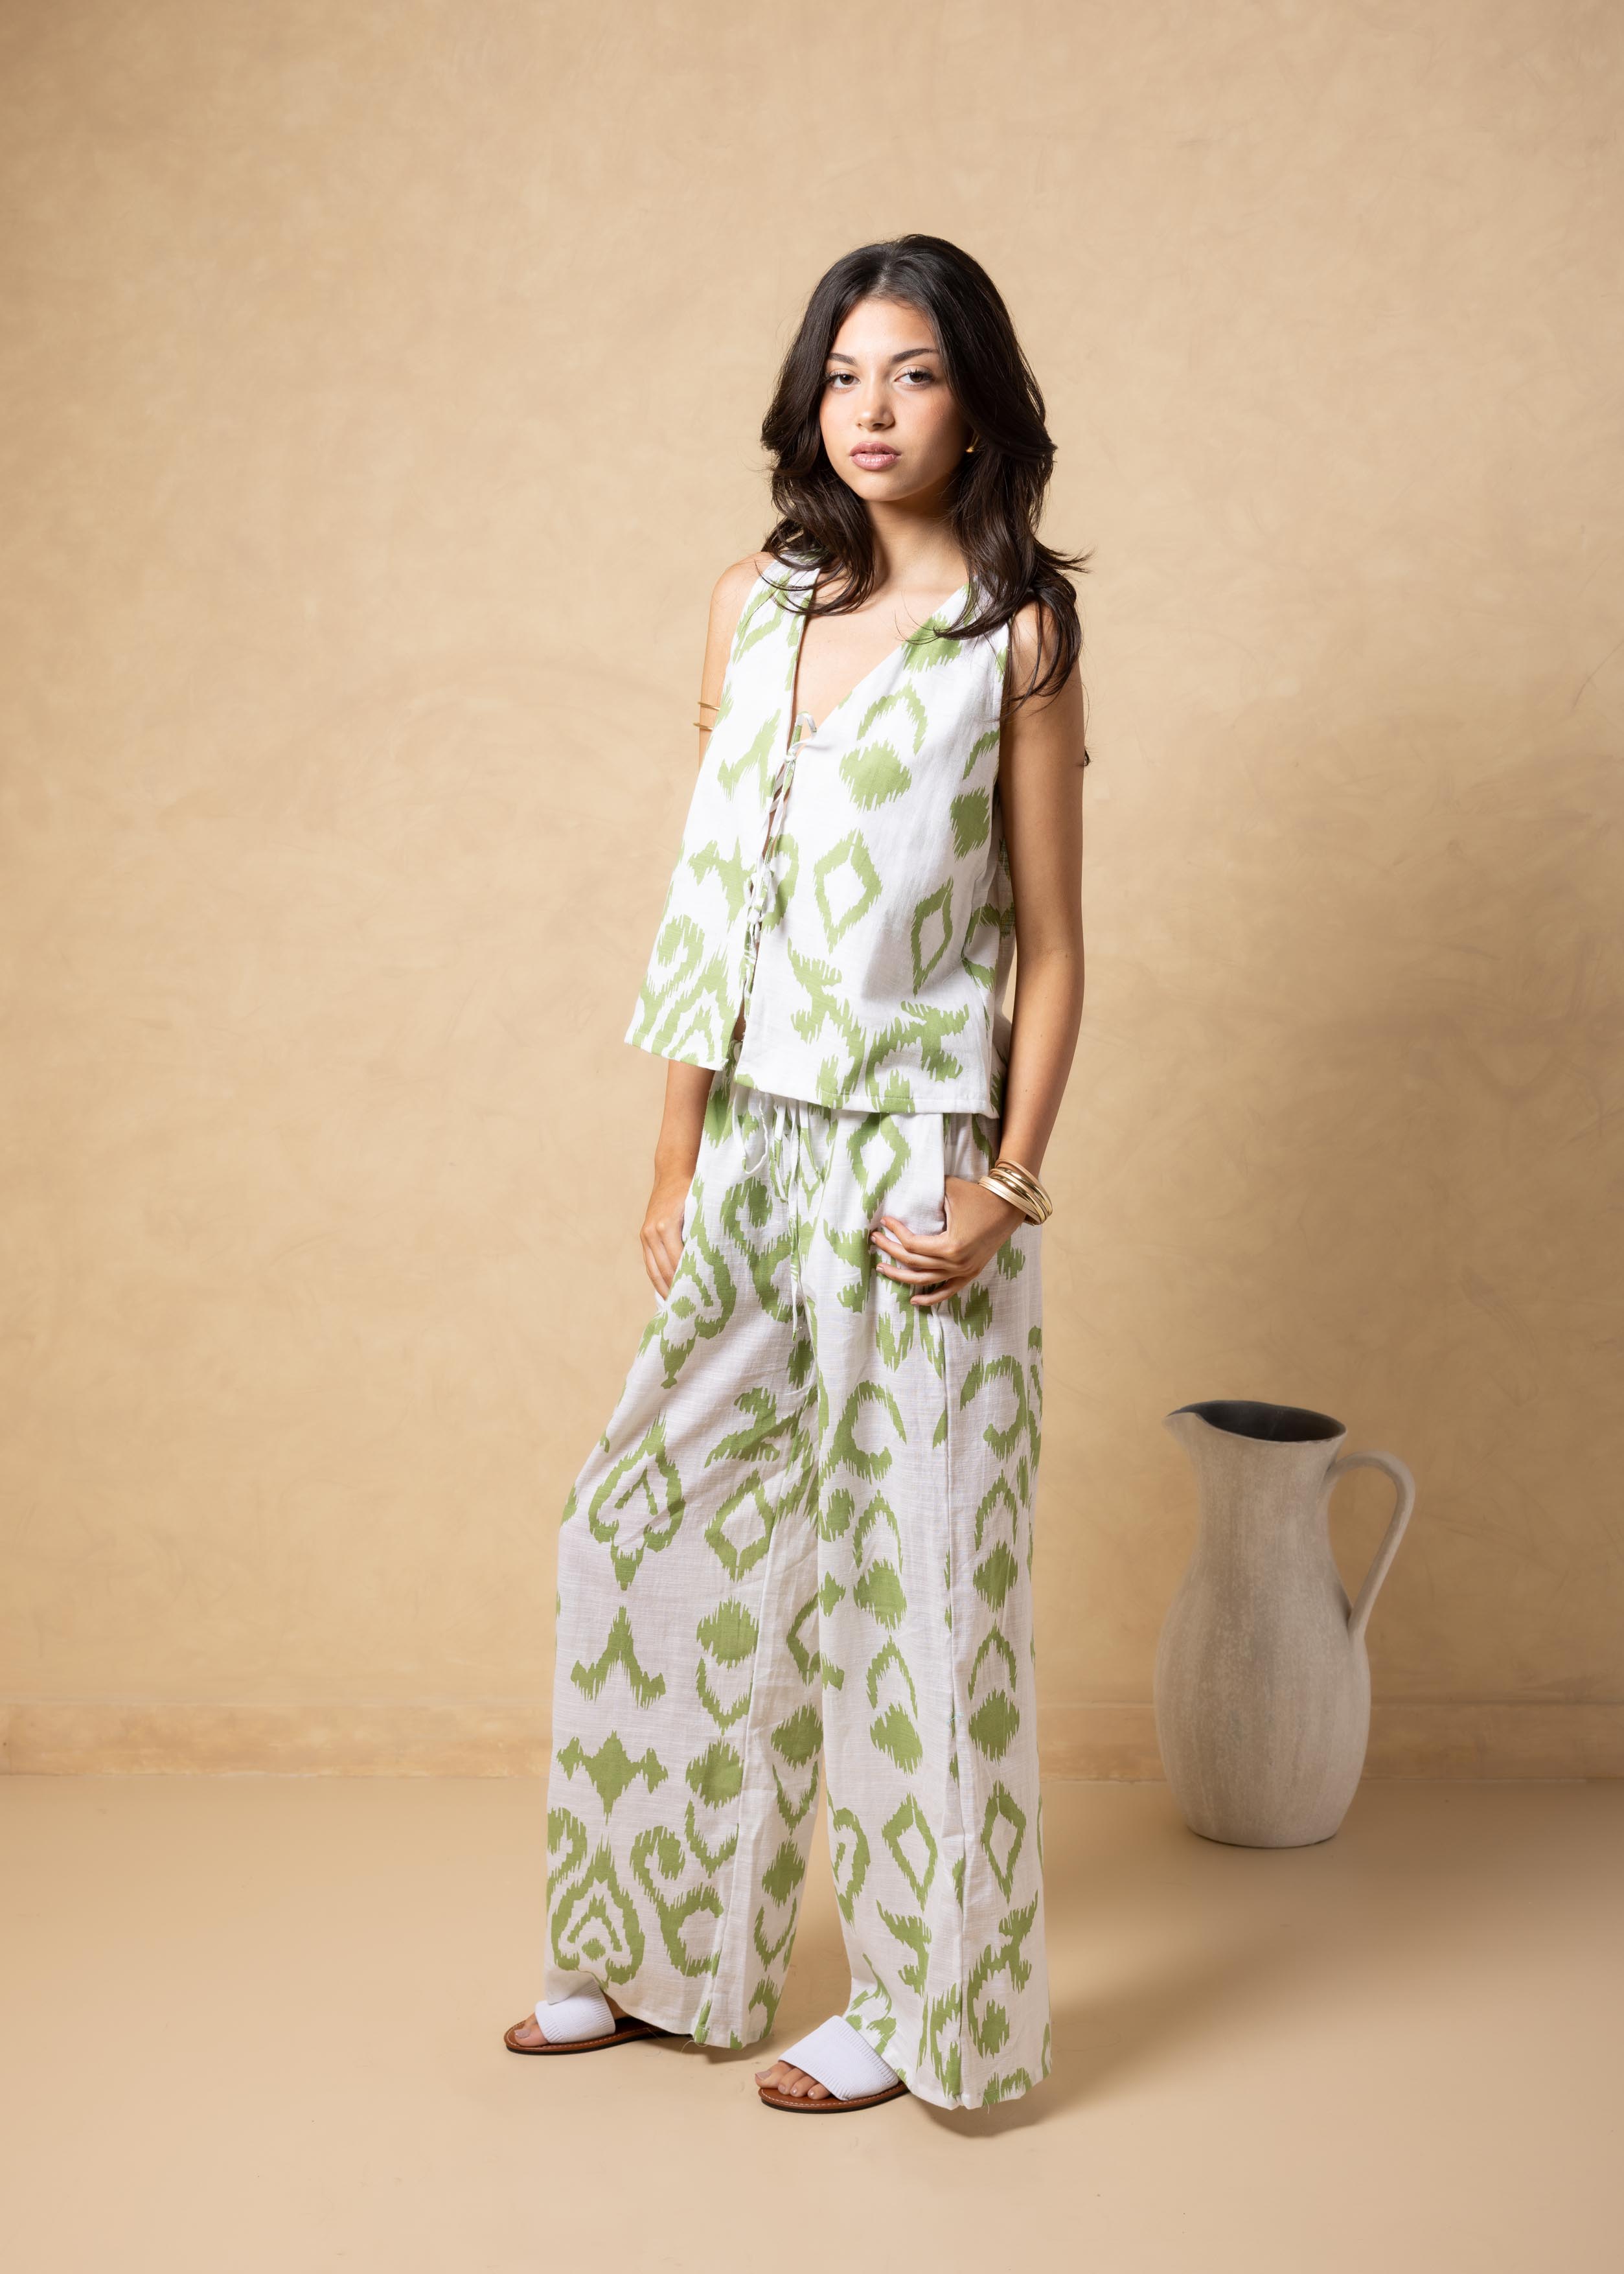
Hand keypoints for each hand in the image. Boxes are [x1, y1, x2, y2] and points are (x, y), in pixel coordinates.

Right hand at [641, 1167, 692, 1297]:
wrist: (672, 1172)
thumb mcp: (701, 1208)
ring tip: (677, 1308)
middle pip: (664, 1270)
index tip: (700, 1297)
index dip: (687, 1281)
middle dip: (676, 1290)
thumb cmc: (693, 1189)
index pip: (677, 1262)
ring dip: (664, 1289)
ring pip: (653, 1270)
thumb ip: (704, 1232)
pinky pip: (650, 1264)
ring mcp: (646, 1235)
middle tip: (691, 1310)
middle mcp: (652, 1232)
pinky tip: (667, 1292)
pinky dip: (657, 1279)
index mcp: (665, 1226)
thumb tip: (716, 1259)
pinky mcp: (644, 1236)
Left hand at [869, 1176, 1025, 1306]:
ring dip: (901, 1276)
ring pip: (925, 1280)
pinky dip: (931, 1298)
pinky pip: (948, 1290)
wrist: (1008, 1207)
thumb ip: (926, 1196)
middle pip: (914, 1262)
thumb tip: (901, 1193)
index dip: (895, 1233)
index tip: (884, 1221)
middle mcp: (956, 1263)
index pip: (912, 1245)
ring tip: (882, 1268)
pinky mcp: (970, 1273)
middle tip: (875, 1240)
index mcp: (950, 1245)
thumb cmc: (978, 1196)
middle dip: (890, 1251)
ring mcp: (964, 1271)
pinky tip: (914, 1300)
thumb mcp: (950, 1190)